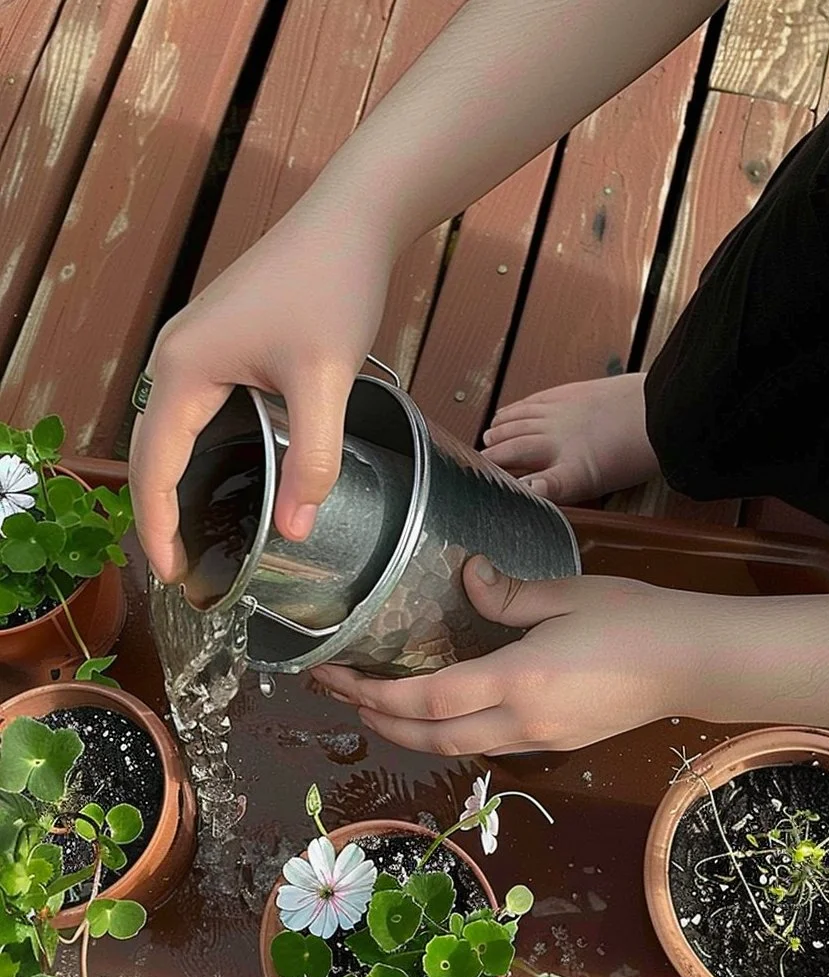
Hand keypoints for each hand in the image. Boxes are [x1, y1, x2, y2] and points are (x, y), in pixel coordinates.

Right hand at [128, 194, 393, 581]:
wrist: (348, 221)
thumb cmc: (331, 286)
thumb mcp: (327, 379)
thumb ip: (313, 457)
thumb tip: (298, 527)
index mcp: (184, 368)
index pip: (155, 466)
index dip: (158, 526)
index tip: (174, 575)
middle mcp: (175, 356)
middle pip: (152, 451)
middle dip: (161, 512)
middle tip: (184, 566)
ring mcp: (194, 347)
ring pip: (172, 432)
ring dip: (177, 483)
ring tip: (196, 532)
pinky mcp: (219, 343)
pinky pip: (194, 411)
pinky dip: (199, 451)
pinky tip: (226, 473)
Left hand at [310, 557, 702, 756]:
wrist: (693, 664)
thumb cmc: (635, 620)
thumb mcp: (567, 594)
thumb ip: (507, 593)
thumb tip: (465, 577)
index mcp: (519, 681)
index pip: (429, 700)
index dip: (375, 693)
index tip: (338, 676)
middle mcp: (522, 722)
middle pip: (431, 738)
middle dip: (378, 721)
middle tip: (340, 696)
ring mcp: (540, 740)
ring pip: (456, 749)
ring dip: (408, 733)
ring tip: (375, 707)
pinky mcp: (556, 743)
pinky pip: (486, 745)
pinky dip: (446, 734)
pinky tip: (437, 712)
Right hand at [481, 373, 657, 503]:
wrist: (658, 411)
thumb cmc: (636, 452)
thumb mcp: (598, 483)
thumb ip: (560, 487)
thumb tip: (530, 489)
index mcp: (563, 468)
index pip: (524, 479)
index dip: (503, 483)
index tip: (487, 490)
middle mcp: (553, 439)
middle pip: (512, 447)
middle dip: (493, 456)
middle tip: (480, 464)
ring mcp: (558, 413)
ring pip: (517, 422)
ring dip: (500, 431)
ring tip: (490, 436)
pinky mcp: (566, 393)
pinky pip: (531, 402)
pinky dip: (515, 410)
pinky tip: (510, 413)